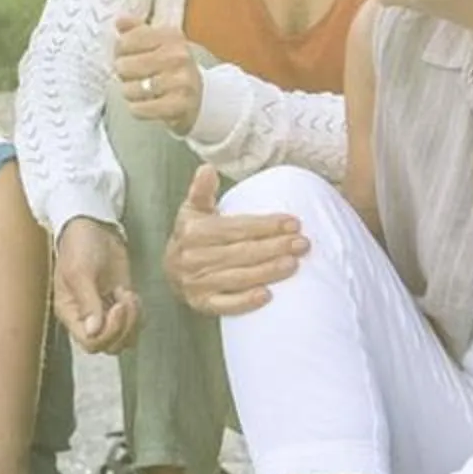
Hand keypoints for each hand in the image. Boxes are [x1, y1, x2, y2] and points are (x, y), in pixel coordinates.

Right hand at [50, 217, 140, 353]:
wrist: (93, 226)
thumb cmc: (80, 246)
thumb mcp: (80, 272)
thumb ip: (88, 302)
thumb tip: (93, 331)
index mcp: (71, 313)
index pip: (89, 342)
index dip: (107, 333)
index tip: (116, 308)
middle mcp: (87, 318)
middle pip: (108, 345)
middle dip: (122, 327)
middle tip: (125, 301)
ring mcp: (106, 312)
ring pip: (124, 339)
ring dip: (133, 322)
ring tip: (128, 297)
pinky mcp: (121, 303)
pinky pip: (134, 324)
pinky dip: (138, 314)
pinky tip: (131, 294)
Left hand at [111, 16, 203, 134]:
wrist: (200, 96)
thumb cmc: (172, 66)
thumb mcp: (159, 42)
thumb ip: (137, 30)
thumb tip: (120, 21)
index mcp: (171, 36)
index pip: (125, 41)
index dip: (119, 52)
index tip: (127, 56)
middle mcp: (178, 56)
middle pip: (124, 66)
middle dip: (123, 74)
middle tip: (132, 76)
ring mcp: (180, 81)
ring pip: (129, 89)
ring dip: (128, 92)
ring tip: (138, 91)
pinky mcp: (178, 105)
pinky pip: (139, 109)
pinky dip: (136, 109)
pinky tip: (143, 104)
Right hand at [162, 166, 306, 314]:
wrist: (169, 271)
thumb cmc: (191, 236)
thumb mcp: (192, 210)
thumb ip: (202, 191)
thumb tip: (207, 168)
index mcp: (193, 231)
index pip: (236, 228)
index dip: (266, 225)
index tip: (293, 223)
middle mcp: (193, 257)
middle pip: (241, 252)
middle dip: (275, 247)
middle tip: (303, 243)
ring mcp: (196, 283)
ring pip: (238, 277)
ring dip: (267, 271)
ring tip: (294, 264)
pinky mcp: (201, 304)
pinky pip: (225, 305)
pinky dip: (245, 301)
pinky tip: (267, 296)